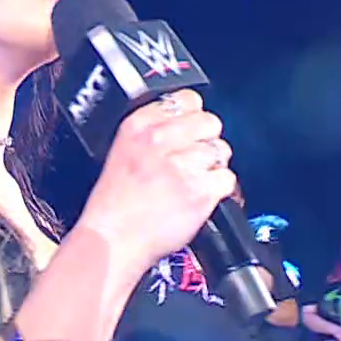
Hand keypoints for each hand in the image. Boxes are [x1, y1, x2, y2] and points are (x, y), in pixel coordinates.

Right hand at [75, 90, 236, 273]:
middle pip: (210, 122)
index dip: (193, 117)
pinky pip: (227, 179)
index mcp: (138, 126)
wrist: (113, 240)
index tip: (189, 132)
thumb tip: (189, 122)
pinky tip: (199, 197)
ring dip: (212, 167)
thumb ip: (154, 131)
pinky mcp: (200, 192)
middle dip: (206, 141)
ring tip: (191, 183)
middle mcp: (160, 140)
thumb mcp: (122, 151)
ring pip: (221, 150)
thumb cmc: (115, 204)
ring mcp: (182, 166)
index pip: (187, 99)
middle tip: (192, 161)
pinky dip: (219, 190)